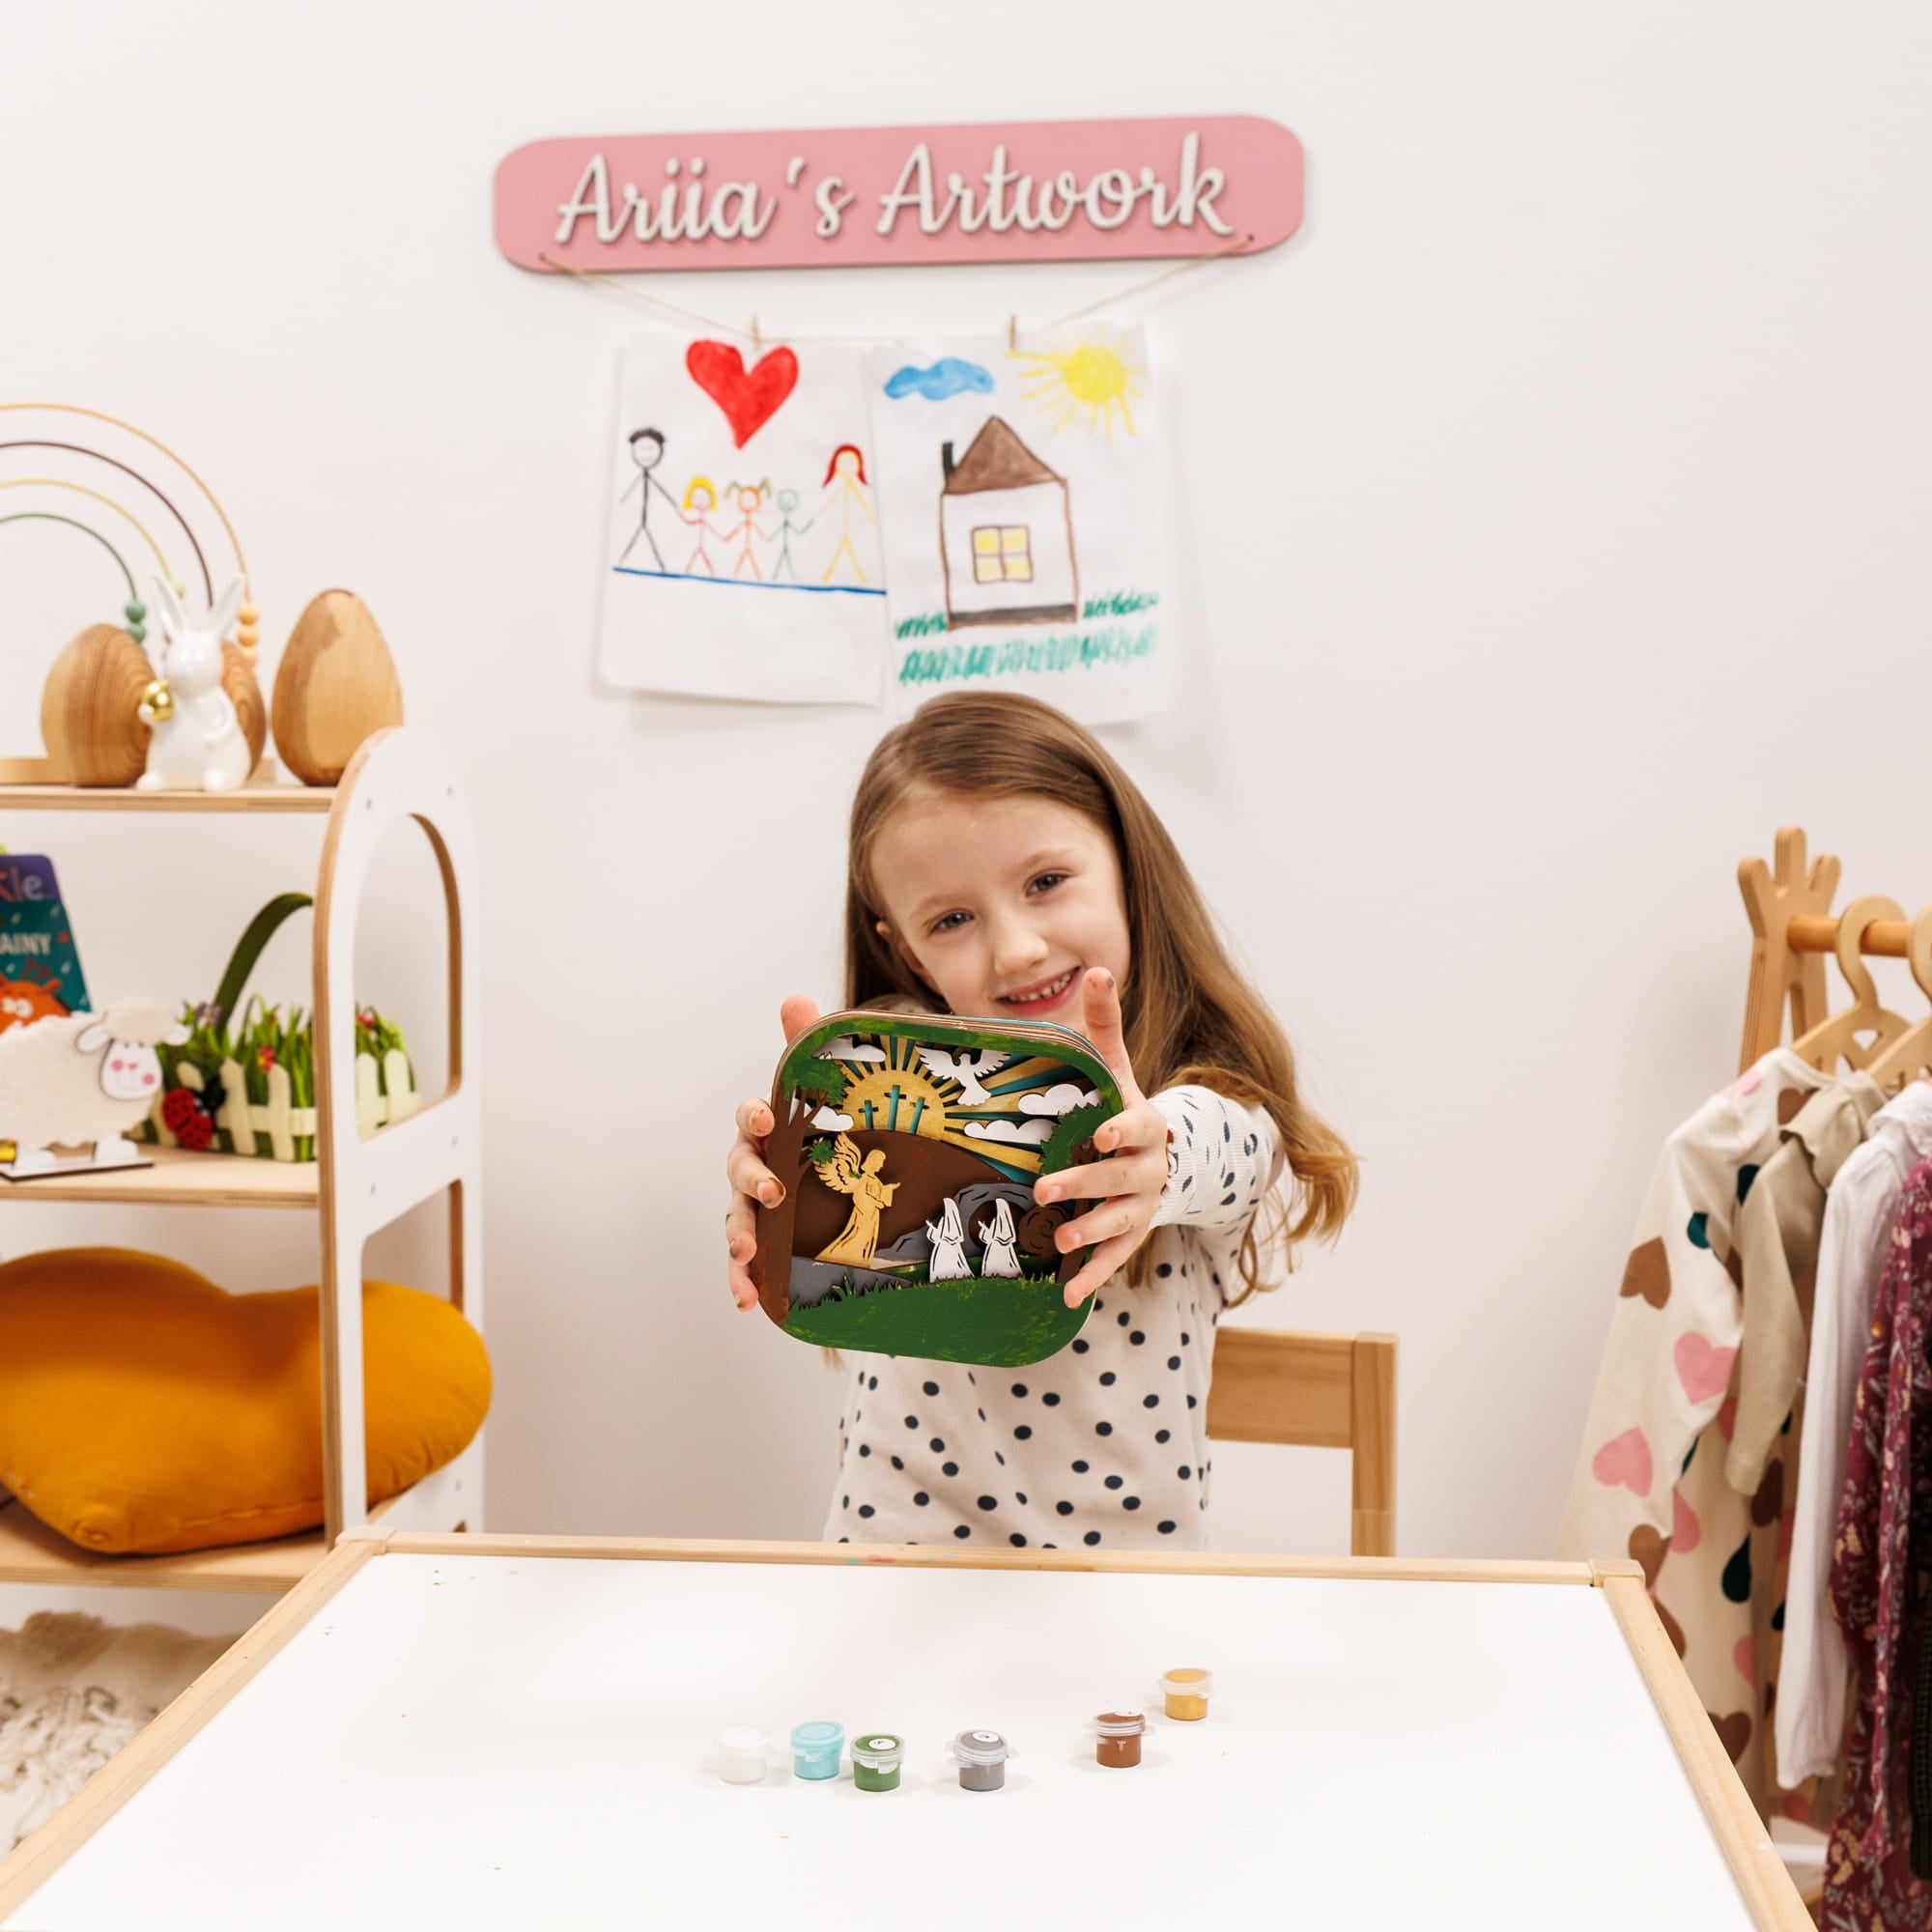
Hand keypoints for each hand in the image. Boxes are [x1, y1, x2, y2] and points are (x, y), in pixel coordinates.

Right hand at [725, 994, 821, 1310]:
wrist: (842, 1165)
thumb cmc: (824, 1123)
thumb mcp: (825, 1087)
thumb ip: (807, 1045)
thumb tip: (795, 997)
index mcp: (766, 1128)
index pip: (750, 1117)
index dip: (754, 1116)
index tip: (767, 1119)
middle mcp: (754, 1164)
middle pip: (740, 1171)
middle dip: (751, 1181)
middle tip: (771, 1193)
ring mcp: (756, 1205)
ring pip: (737, 1219)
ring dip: (738, 1237)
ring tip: (747, 1256)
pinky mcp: (767, 1240)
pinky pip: (747, 1261)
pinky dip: (743, 1278)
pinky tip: (747, 1299)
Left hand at [1032, 969, 1168, 1307]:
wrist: (1163, 1156)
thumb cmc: (1122, 1106)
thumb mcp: (1114, 1067)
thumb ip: (1104, 1023)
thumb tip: (1097, 967)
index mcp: (1144, 1126)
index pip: (1136, 1128)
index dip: (1120, 1132)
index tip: (1100, 1134)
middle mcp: (1148, 1170)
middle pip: (1121, 1180)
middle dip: (1087, 1184)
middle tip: (1048, 1190)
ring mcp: (1142, 1207)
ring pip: (1121, 1223)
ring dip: (1091, 1233)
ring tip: (1061, 1240)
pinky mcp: (1131, 1235)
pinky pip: (1115, 1259)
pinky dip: (1093, 1277)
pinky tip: (1067, 1295)